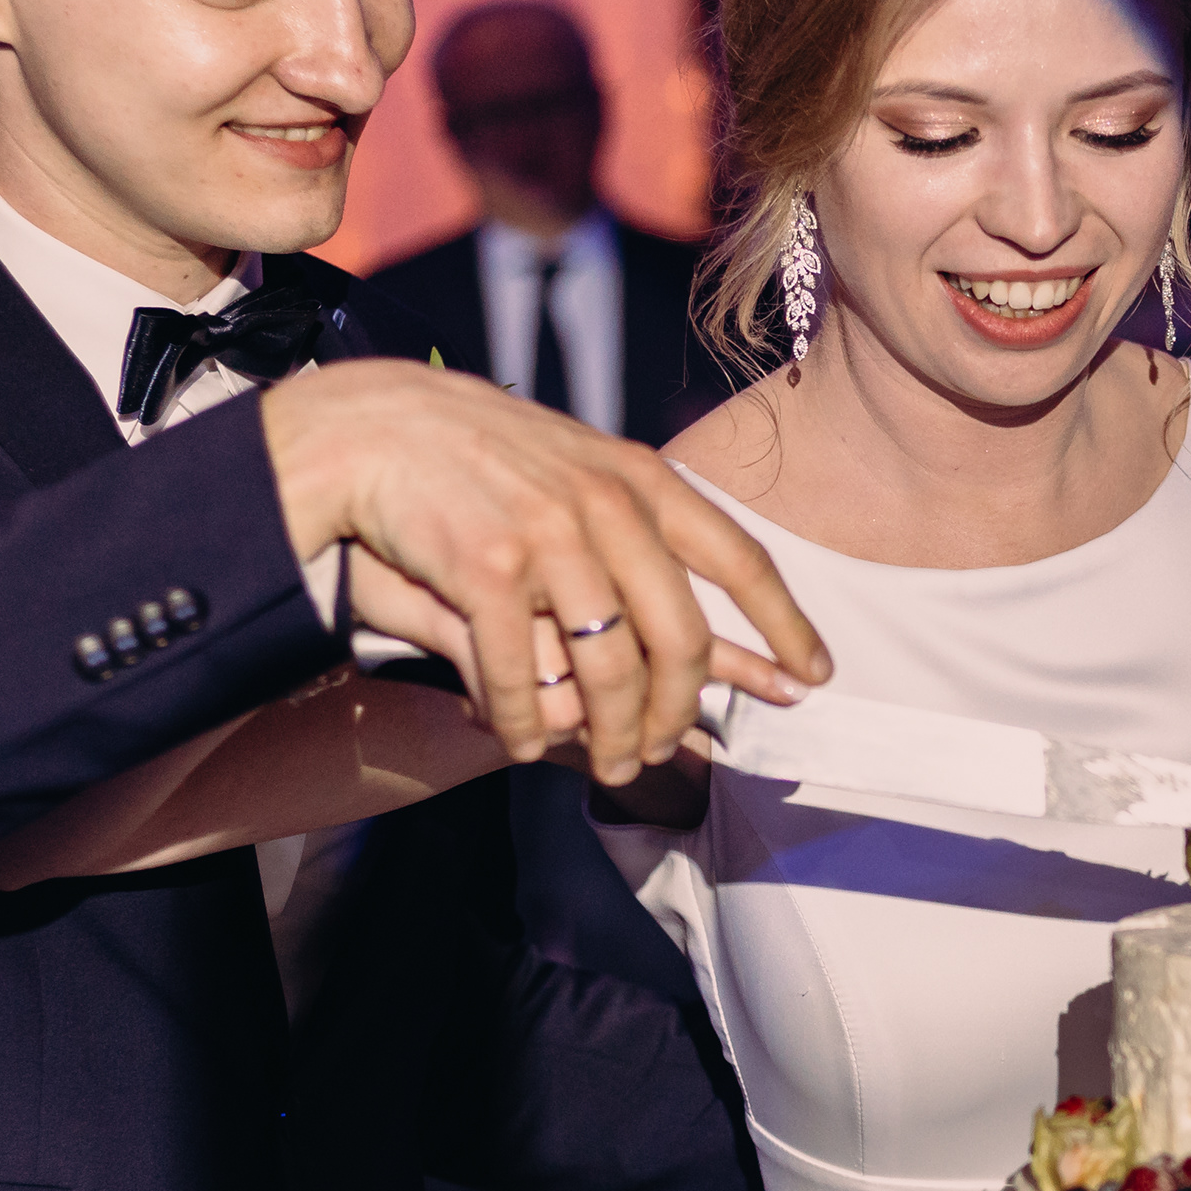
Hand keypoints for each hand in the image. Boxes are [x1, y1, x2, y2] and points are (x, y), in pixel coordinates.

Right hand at [265, 362, 830, 779]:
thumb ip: (637, 527)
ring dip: (610, 735)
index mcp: (641, 481)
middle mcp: (608, 507)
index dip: (784, 624)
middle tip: (664, 750)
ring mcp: (550, 538)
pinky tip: (520, 744)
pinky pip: (519, 678)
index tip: (812, 676)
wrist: (379, 425)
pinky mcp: (487, 571)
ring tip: (608, 765)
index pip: (739, 559)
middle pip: (679, 641)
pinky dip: (522, 724)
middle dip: (678, 712)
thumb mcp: (580, 467)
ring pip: (608, 673)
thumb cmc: (482, 455)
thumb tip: (697, 596)